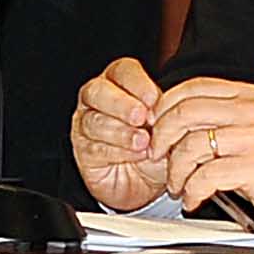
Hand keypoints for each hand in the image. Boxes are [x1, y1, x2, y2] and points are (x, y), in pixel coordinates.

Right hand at [69, 57, 169, 207]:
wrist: (147, 183)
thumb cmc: (156, 146)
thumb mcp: (169, 126)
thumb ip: (167, 113)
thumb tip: (170, 107)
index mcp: (119, 82)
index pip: (122, 71)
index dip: (137, 83)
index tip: (154, 99)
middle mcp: (98, 99)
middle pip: (98, 91)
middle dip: (121, 104)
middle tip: (141, 117)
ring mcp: (85, 125)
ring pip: (94, 121)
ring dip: (121, 132)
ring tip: (143, 142)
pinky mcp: (83, 152)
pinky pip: (94, 148)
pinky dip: (117, 151)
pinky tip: (136, 155)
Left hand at [144, 76, 253, 215]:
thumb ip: (223, 117)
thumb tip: (173, 120)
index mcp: (251, 95)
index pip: (196, 87)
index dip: (166, 105)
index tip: (155, 124)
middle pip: (187, 113)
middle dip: (162, 136)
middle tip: (157, 154)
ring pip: (192, 145)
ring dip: (175, 170)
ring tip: (177, 184)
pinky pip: (206, 176)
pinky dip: (192, 190)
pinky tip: (192, 198)